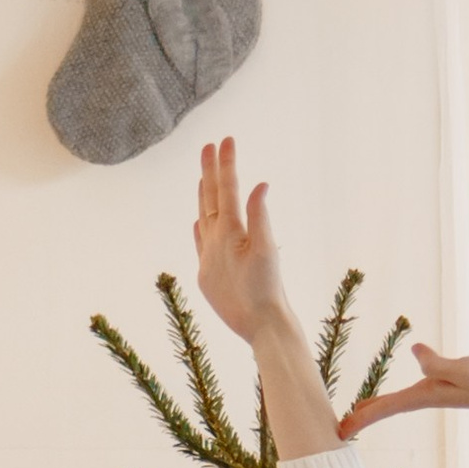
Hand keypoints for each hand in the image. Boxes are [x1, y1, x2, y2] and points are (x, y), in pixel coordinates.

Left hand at [194, 138, 291, 344]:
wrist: (261, 328)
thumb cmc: (268, 291)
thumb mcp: (268, 250)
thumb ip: (260, 216)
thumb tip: (259, 185)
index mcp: (228, 232)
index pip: (226, 188)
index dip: (226, 163)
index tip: (225, 139)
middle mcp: (211, 243)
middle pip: (208, 199)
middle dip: (209, 171)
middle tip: (208, 145)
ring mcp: (207, 260)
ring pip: (202, 219)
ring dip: (203, 196)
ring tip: (202, 176)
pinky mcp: (207, 278)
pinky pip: (200, 243)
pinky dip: (201, 226)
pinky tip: (200, 221)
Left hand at [340, 345, 468, 436]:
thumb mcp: (464, 368)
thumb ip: (438, 363)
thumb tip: (416, 352)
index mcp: (427, 394)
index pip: (386, 408)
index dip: (361, 418)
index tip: (339, 431)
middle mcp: (430, 396)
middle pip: (389, 408)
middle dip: (364, 416)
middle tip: (340, 428)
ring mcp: (441, 393)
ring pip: (400, 402)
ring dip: (380, 407)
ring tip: (362, 410)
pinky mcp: (451, 386)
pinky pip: (416, 393)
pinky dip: (401, 396)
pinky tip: (405, 390)